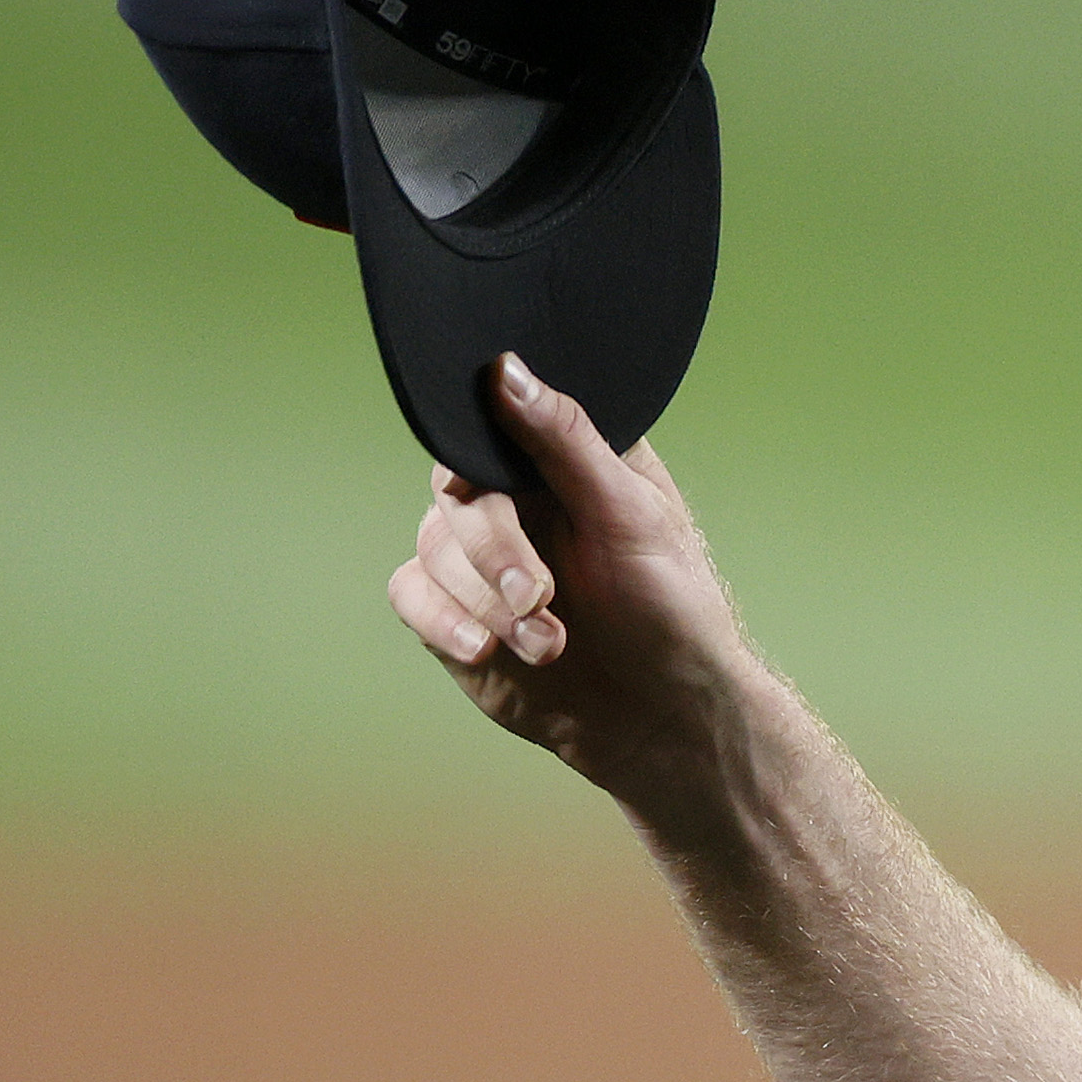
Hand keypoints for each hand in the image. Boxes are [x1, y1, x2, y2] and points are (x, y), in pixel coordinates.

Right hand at [387, 353, 757, 813]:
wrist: (665, 713)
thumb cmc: (671, 606)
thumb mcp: (632, 513)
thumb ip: (566, 440)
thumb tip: (502, 367)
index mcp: (558, 459)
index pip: (492, 423)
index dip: (484, 455)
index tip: (508, 495)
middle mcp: (512, 498)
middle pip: (457, 493)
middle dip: (495, 551)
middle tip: (538, 595)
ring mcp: (479, 555)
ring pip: (433, 547)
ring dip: (486, 601)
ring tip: (549, 643)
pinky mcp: (454, 610)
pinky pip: (411, 594)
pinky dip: (443, 621)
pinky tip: (484, 648)